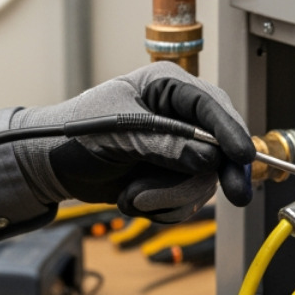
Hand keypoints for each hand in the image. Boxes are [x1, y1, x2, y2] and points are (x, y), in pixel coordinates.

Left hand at [11, 64, 253, 220]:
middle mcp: (179, 116)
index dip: (231, 131)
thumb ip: (164, 145)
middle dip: (211, 175)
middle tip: (235, 196)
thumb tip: (208, 157)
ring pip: (203, 180)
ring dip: (169, 197)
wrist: (51, 166)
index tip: (243, 155)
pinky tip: (133, 199)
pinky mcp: (171, 176)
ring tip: (132, 195)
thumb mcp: (118, 134)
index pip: (211, 106)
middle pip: (219, 147)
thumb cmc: (74, 134)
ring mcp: (177, 149)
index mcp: (167, 87)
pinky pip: (186, 200)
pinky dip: (162, 208)